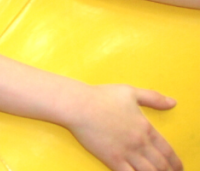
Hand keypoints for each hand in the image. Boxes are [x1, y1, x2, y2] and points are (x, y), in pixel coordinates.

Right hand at [67, 84, 181, 170]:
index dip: (174, 161)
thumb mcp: (130, 92)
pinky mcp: (111, 159)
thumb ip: (153, 98)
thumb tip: (173, 102)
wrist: (78, 106)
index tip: (177, 167)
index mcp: (146, 127)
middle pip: (160, 164)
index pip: (167, 150)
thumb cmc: (101, 96)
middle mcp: (139, 143)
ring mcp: (125, 152)